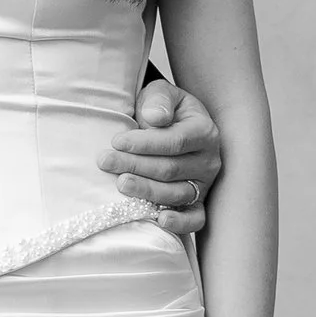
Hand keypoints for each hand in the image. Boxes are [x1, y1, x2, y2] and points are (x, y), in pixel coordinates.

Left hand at [101, 74, 222, 223]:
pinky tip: (159, 220)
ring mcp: (204, 184)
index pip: (174, 141)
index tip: (116, 141)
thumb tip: (154, 117)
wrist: (172, 125)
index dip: (144, 144)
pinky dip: (180, 223)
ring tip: (119, 185)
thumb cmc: (163, 109)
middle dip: (135, 166)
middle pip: (170, 169)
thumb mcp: (161, 94)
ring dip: (146, 191)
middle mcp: (209, 160)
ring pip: (177, 193)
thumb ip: (159, 100)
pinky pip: (195, 218)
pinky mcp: (198, 203)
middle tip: (106, 162)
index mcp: (204, 131)